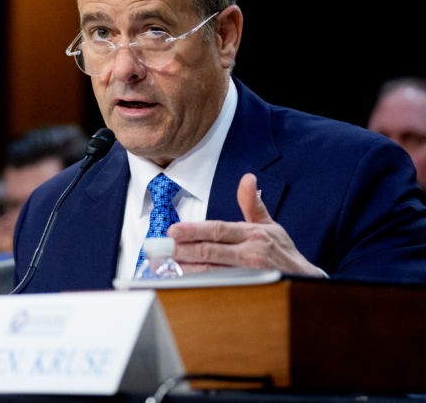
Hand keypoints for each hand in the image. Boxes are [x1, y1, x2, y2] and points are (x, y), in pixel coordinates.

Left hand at [167, 173, 322, 276]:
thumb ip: (252, 203)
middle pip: (210, 251)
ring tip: (167, 264)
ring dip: (187, 268)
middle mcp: (249, 253)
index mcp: (252, 234)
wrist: (303, 278)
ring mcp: (248, 273)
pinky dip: (200, 282)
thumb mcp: (269, 224)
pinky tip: (185, 279)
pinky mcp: (247, 288)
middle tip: (164, 248)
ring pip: (211, 270)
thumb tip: (247, 180)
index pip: (218, 230)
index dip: (194, 230)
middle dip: (184, 249)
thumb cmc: (282, 251)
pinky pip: (219, 285)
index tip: (174, 230)